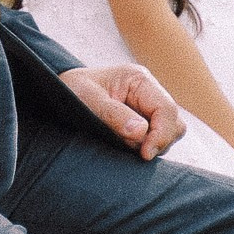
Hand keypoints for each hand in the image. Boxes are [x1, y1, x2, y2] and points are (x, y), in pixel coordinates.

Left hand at [61, 62, 183, 159]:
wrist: (60, 90)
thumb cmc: (71, 90)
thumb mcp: (87, 100)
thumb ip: (113, 115)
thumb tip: (140, 133)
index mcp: (139, 79)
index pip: (167, 109)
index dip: (161, 134)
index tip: (144, 154)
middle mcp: (148, 92)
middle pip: (173, 123)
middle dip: (159, 141)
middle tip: (135, 153)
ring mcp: (147, 107)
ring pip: (168, 133)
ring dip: (151, 145)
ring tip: (122, 145)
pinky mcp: (141, 120)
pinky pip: (154, 139)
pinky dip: (144, 147)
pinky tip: (123, 146)